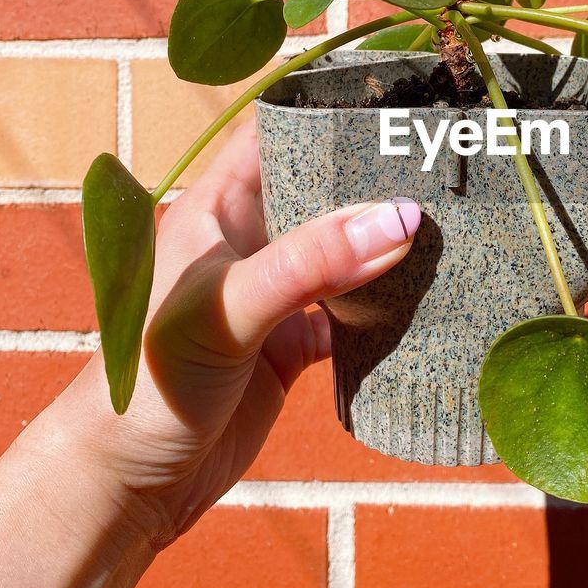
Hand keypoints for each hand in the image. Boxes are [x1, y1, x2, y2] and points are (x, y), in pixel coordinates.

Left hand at [26, 120, 419, 550]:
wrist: (133, 483)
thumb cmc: (151, 383)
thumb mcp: (228, 307)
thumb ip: (310, 260)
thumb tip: (401, 217)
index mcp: (218, 208)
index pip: (277, 133)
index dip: (329, 112)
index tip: (397, 103)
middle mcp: (250, 241)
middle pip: (324, 190)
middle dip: (377, 179)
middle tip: (446, 162)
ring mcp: (277, 293)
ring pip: (346, 252)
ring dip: (389, 245)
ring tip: (454, 222)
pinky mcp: (296, 344)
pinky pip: (355, 313)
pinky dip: (389, 308)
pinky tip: (428, 299)